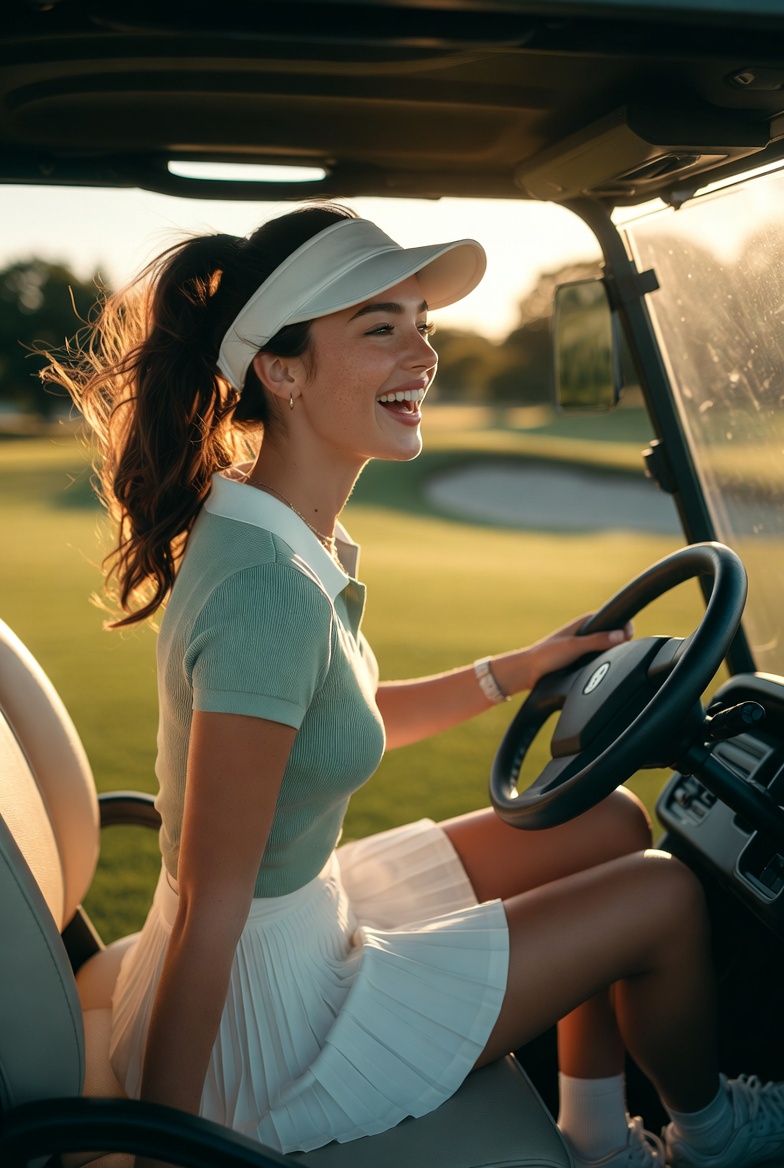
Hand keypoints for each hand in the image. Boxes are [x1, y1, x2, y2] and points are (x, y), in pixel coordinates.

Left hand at [490, 614, 632, 698]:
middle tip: (622, 651)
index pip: (613, 618)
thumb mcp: (574, 646)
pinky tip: (603, 669)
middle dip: (620, 641)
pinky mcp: (580, 659)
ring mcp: (583, 647)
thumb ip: (597, 641)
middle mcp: (585, 633)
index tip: (628, 637)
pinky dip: (604, 662)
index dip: (624, 626)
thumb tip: (621, 635)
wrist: (528, 672)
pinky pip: (599, 658)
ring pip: (606, 647)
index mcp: (585, 623)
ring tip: (613, 660)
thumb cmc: (547, 656)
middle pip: (613, 634)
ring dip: (612, 653)